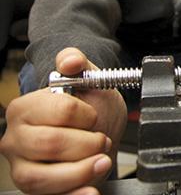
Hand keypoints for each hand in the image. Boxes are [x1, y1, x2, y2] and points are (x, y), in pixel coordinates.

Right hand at [0, 48, 126, 194]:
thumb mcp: (89, 79)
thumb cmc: (89, 105)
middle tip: (102, 140)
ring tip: (101, 161)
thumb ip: (78, 63)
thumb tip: (70, 60)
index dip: (86, 115)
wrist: (97, 129)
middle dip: (86, 143)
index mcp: (26, 109)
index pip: (59, 112)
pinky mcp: (37, 188)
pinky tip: (90, 191)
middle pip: (49, 145)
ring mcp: (23, 167)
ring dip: (80, 171)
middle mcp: (17, 140)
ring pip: (41, 178)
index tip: (94, 117)